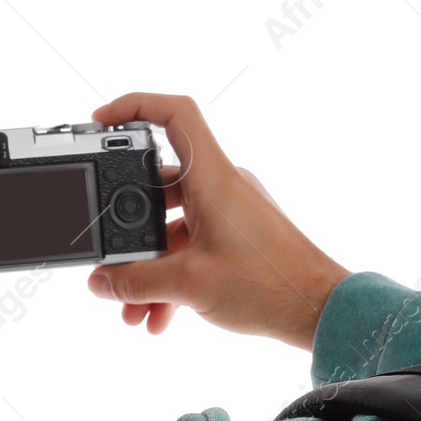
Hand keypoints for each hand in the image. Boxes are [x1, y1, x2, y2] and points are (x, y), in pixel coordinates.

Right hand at [86, 94, 348, 349]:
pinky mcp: (239, 238)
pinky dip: (173, 275)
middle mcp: (222, 186)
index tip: (102, 122)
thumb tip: (102, 283)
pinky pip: (194, 246)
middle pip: (159, 186)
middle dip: (128, 230)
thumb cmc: (270, 285)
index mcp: (213, 177)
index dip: (134, 106)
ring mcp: (232, 212)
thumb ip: (136, 283)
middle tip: (107, 258)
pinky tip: (159, 314)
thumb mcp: (189, 284)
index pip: (175, 114)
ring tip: (130, 305)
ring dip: (149, 266)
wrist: (318, 309)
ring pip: (174, 227)